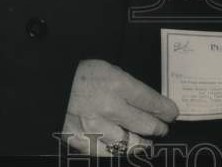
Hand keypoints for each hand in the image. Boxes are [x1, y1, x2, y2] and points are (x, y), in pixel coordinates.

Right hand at [61, 60, 178, 155]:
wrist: (50, 84)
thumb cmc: (79, 74)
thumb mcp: (108, 69)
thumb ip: (127, 85)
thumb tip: (147, 101)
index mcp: (118, 84)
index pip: (152, 102)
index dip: (166, 110)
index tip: (172, 113)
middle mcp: (109, 107)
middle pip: (145, 125)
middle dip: (158, 128)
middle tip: (162, 128)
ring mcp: (95, 126)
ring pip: (128, 143)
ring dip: (141, 143)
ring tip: (146, 142)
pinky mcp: (81, 140)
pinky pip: (105, 152)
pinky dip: (116, 151)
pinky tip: (122, 147)